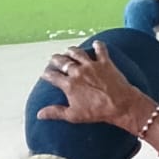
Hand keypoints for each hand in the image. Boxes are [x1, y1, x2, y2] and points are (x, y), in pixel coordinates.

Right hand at [37, 41, 151, 130]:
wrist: (120, 104)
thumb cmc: (96, 112)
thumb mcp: (73, 115)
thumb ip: (55, 112)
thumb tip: (39, 114)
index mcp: (69, 84)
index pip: (53, 76)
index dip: (47, 74)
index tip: (44, 73)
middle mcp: (78, 72)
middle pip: (63, 62)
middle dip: (56, 59)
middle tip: (53, 59)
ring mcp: (92, 66)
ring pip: (78, 53)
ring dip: (72, 50)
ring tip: (68, 50)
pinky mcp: (105, 62)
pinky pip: (101, 50)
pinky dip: (98, 45)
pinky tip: (96, 43)